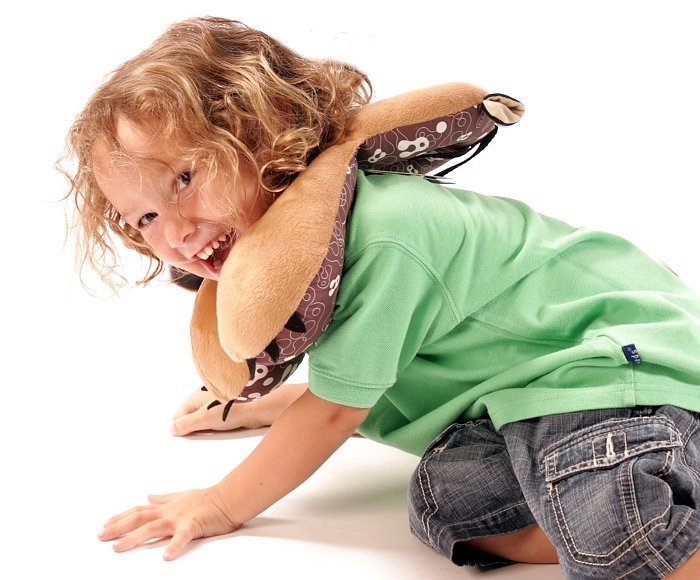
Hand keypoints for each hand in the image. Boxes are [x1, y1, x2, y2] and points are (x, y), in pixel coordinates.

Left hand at [98, 486, 240, 559]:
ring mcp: (180, 518)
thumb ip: (164, 498)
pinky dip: (174, 545)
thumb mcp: (181, 496)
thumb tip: (149, 496)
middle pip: (139, 518)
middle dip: (118, 527)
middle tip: (101, 536)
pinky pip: (183, 536)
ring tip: (119, 548)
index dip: (120, 518)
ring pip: (153, 527)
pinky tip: (166, 557)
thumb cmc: (208, 499)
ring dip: (134, 538)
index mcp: (166, 506)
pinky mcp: (194, 525)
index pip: (138, 511)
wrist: (228, 497)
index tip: (104, 526)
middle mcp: (169, 511)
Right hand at [171, 384, 308, 435]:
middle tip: (204, 434)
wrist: (263, 406)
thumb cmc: (235, 407)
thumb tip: (172, 429)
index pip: (180, 415)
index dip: (182, 427)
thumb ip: (187, 424)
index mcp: (197, 395)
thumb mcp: (206, 418)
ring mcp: (220, 402)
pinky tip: (228, 427)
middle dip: (196, 427)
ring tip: (218, 430)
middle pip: (193, 417)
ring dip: (210, 427)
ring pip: (208, 419)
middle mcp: (207, 396)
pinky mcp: (232, 407)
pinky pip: (220, 419)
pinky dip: (221, 425)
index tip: (188, 436)